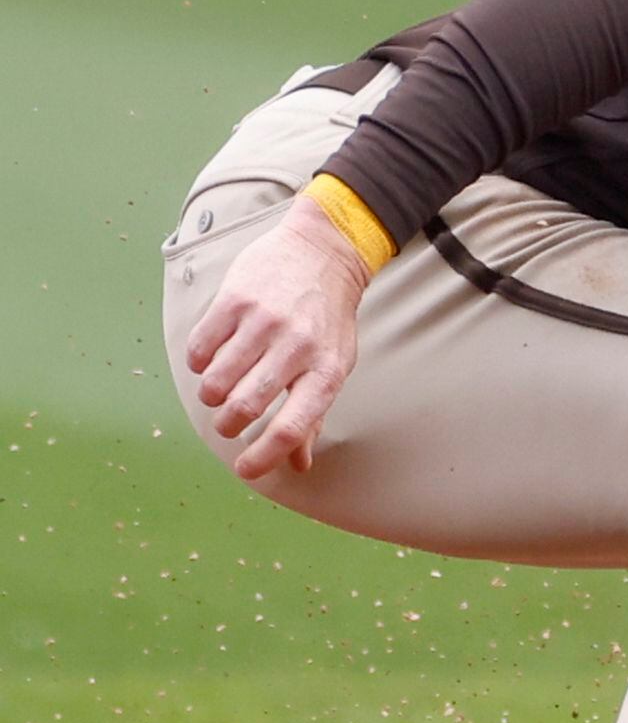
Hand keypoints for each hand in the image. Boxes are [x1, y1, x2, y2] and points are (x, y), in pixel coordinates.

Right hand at [184, 194, 372, 478]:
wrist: (323, 252)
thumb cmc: (328, 318)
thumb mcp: (334, 365)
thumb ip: (313, 413)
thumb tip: (297, 464)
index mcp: (326, 372)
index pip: (291, 428)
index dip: (263, 458)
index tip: (244, 470)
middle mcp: (297, 348)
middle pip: (245, 408)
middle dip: (228, 425)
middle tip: (227, 423)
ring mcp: (265, 322)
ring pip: (215, 381)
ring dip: (210, 395)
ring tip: (219, 388)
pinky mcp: (235, 300)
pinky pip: (200, 348)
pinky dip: (198, 362)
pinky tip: (211, 357)